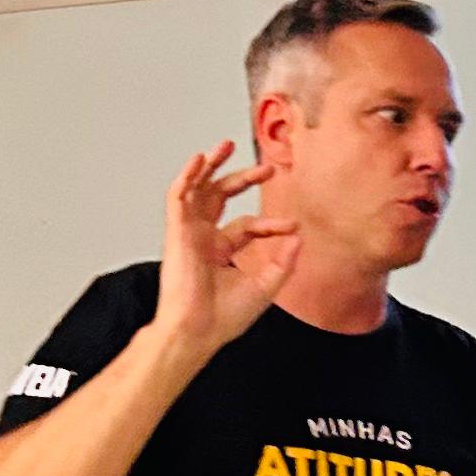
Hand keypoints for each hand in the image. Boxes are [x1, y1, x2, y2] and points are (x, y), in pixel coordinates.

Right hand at [155, 144, 299, 356]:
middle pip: (221, 199)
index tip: (293, 226)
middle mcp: (203, 239)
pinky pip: (178, 196)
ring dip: (211, 167)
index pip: (247, 226)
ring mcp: (189, 233)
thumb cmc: (223, 318)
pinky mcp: (177, 231)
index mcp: (220, 252)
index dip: (271, 223)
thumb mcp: (265, 286)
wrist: (199, 330)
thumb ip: (283, 262)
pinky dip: (187, 176)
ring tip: (226, 146)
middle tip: (267, 168)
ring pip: (197, 190)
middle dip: (242, 180)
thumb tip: (299, 237)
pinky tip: (200, 160)